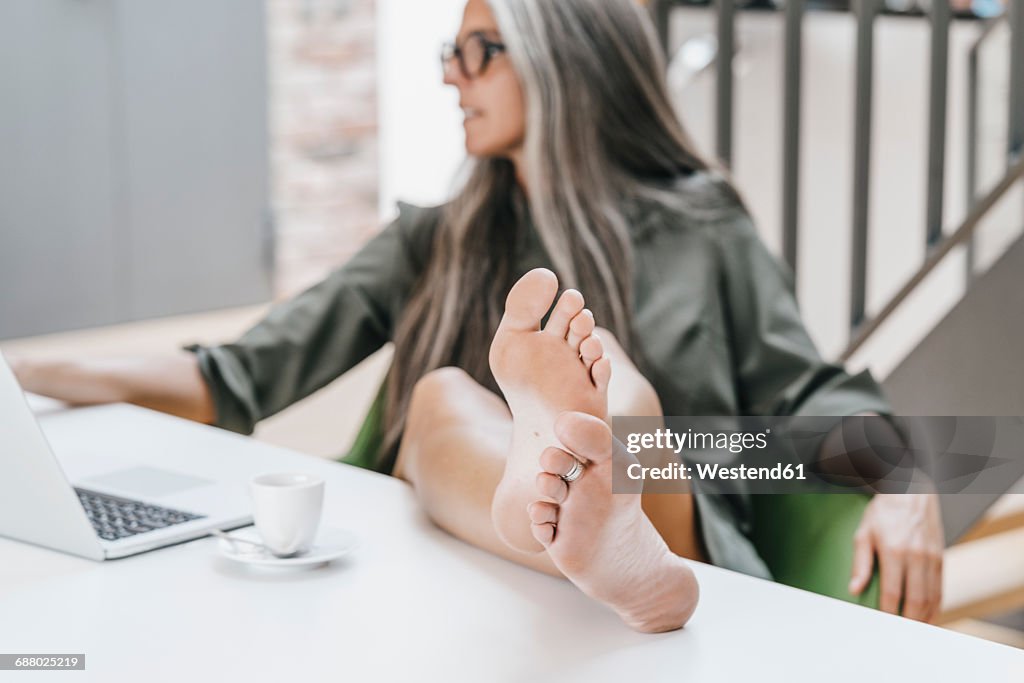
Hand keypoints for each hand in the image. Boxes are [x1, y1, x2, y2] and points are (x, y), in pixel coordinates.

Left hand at [848, 493, 943, 621]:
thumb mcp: (864, 532)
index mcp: (895, 551)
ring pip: (931, 598)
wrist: (911, 491)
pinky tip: (927, 616)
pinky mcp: (941, 558)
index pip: (893, 593)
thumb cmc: (884, 512)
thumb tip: (854, 588)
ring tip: (912, 631)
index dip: (888, 613)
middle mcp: (917, 557)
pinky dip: (935, 607)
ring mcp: (932, 558)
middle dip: (907, 622)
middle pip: (916, 600)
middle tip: (897, 634)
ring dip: (923, 618)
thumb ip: (860, 562)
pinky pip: (940, 589)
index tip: (881, 625)